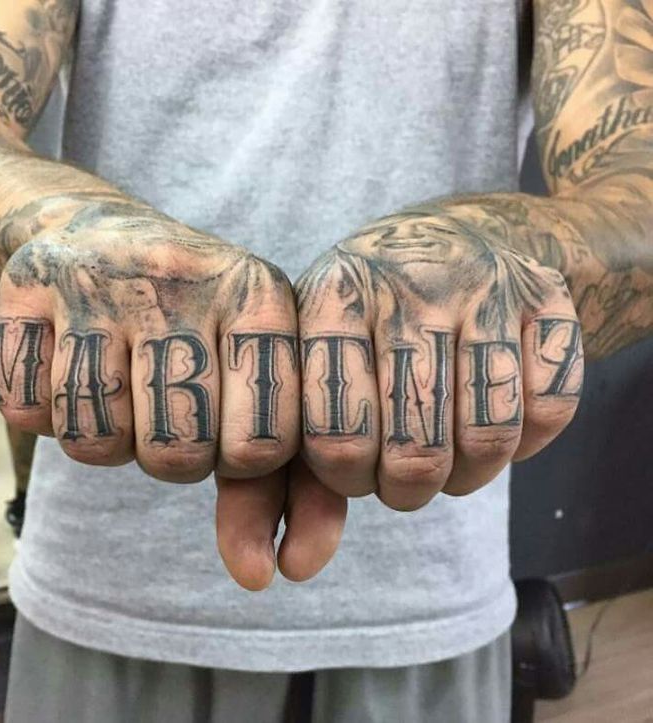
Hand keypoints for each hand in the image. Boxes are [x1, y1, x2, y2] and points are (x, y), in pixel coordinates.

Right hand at [0, 208, 344, 588]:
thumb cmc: (201, 336)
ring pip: (97, 439)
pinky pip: (26, 411)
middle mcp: (187, 273)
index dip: (239, 459)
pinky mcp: (27, 281)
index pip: (265, 445)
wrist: (111, 241)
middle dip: (172, 456)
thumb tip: (265, 577)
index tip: (228, 423)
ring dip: (108, 438)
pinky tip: (66, 364)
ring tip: (121, 387)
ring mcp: (102, 273)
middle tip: (168, 408)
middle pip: (177, 452)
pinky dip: (44, 413)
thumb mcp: (255, 394)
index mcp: (263, 296)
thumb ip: (284, 489)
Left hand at [294, 206, 583, 509]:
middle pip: (416, 450)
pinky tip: (495, 424)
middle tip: (400, 480)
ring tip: (446, 461)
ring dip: (468, 475)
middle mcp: (409, 282)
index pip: (337, 436)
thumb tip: (295, 564)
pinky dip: (526, 444)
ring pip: (489, 436)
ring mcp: (484, 283)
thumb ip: (287, 461)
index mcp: (334, 296)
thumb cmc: (359, 325)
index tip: (350, 471)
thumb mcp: (307, 366)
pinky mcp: (547, 295)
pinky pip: (552, 409)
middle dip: (406, 490)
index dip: (346, 479)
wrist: (439, 238)